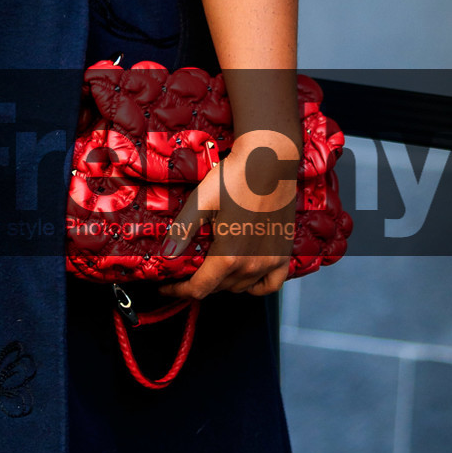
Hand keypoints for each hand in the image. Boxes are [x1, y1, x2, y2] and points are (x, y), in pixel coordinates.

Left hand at [182, 131, 297, 302]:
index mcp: (228, 256)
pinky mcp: (284, 253)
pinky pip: (270, 284)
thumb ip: (182, 231)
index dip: (179, 291)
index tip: (167, 288)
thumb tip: (167, 253)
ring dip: (223, 282)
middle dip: (199, 283)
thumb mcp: (200, 202)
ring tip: (212, 268)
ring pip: (241, 286)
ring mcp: (270, 261)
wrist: (270, 161)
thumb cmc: (235, 177)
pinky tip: (245, 275)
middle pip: (219, 288)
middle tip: (187, 271)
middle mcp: (251, 264)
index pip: (199, 288)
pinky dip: (256, 285)